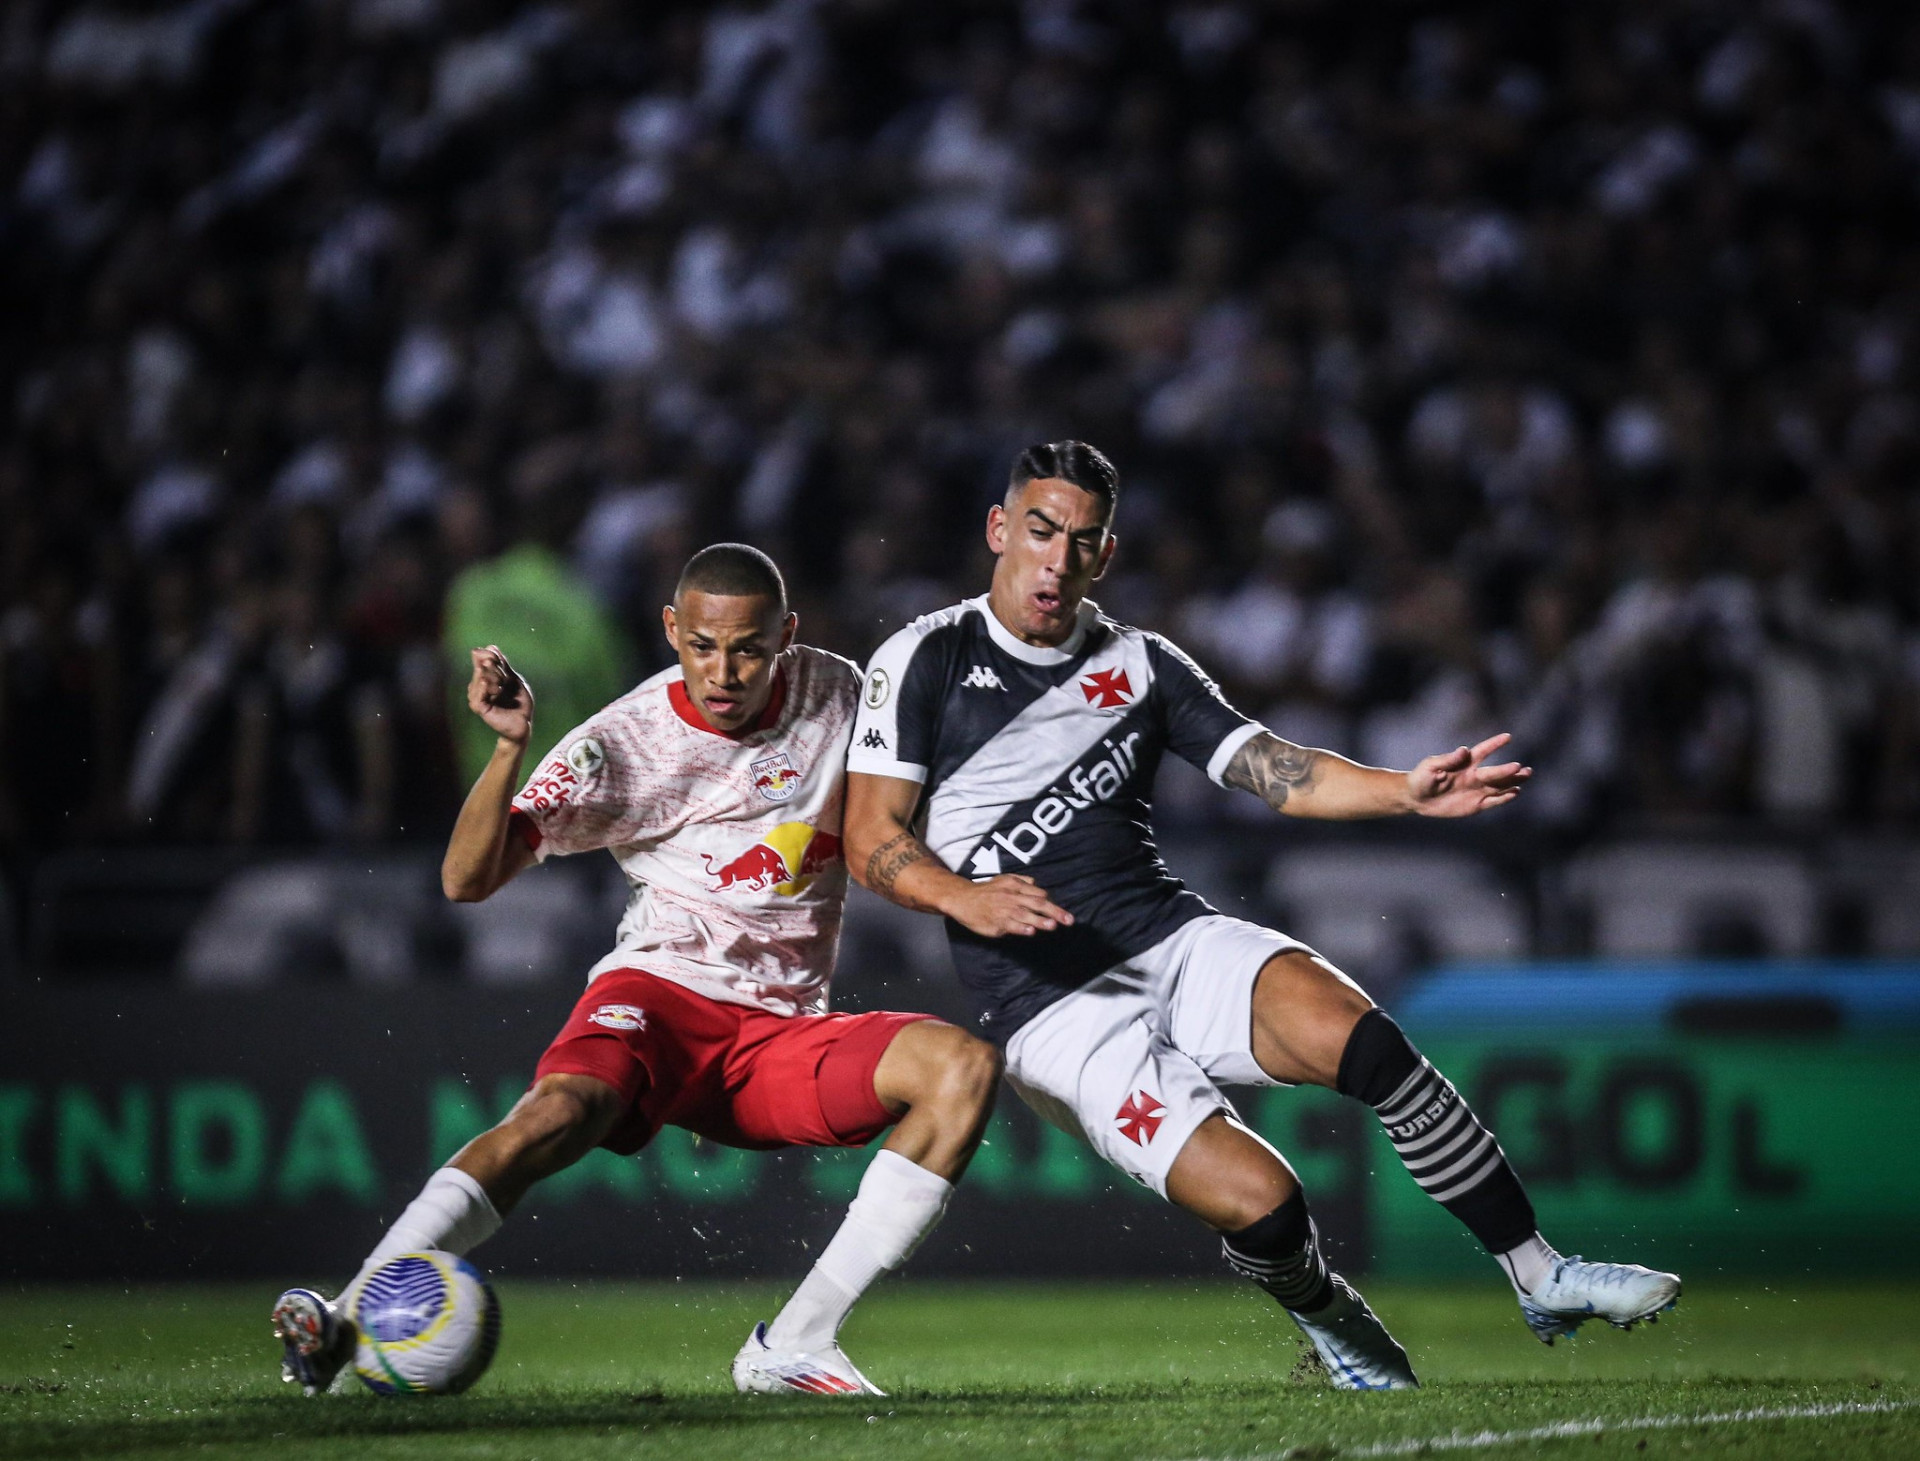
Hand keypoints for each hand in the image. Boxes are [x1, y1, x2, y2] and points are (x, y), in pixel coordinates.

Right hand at [467, 646, 533, 746]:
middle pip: (481, 669)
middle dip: (492, 667)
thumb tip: (491, 646)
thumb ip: (503, 665)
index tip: (492, 650)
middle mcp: (480, 686)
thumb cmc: (520, 703)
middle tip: (500, 671)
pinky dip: (481, 688)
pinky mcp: (480, 708)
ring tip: (500, 683)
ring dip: (490, 677)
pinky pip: (477, 697)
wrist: (524, 723)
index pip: (481, 661)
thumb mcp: (514, 680)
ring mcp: (479, 697)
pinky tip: (485, 683)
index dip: (487, 654)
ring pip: (479, 680)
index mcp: (488, 678)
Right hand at [946, 875, 1074, 937]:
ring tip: (1053, 926)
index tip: (1062, 914)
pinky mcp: (996, 923)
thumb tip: (1036, 883)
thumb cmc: (985, 891)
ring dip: (1040, 921)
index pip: (1038, 894)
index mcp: (1015, 886)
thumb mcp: (1003, 879)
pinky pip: (1011, 926)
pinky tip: (1030, 932)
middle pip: (1037, 904)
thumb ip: (1021, 881)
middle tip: (1069, 920)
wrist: (962, 899)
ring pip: (1026, 916)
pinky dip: (1021, 928)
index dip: (1051, 904)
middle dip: (1055, 912)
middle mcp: (1012, 897)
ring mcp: (1004, 911)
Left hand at [1408, 733, 1530, 817]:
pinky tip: (1515, 793)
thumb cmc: (1422, 777)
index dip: (1494, 744)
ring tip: (1526, 775)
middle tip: (1522, 768)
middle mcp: (1475, 775)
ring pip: (1499, 785)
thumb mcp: (1431, 766)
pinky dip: (1504, 798)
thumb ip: (1448, 759)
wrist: (1417, 798)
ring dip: (1513, 781)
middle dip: (1508, 770)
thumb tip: (1464, 750)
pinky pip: (1493, 801)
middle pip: (1496, 772)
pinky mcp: (1475, 805)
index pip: (1482, 751)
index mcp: (1465, 763)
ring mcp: (1477, 790)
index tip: (1507, 737)